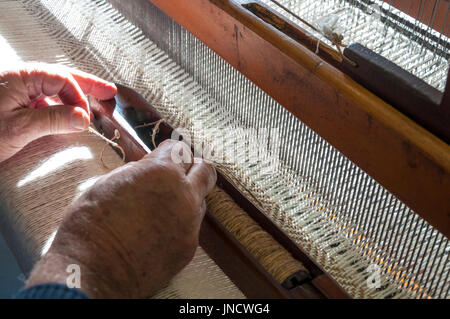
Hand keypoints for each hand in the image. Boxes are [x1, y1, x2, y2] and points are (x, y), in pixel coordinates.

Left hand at [0, 62, 116, 161]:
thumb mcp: (18, 128)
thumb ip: (53, 120)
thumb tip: (83, 117)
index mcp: (20, 77)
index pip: (61, 79)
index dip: (78, 97)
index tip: (86, 118)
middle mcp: (20, 79)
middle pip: (61, 77)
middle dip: (87, 84)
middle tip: (109, 92)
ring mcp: (17, 91)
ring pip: (54, 87)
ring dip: (76, 94)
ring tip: (96, 100)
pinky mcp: (14, 103)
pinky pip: (44, 99)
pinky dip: (61, 105)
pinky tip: (69, 114)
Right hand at [25, 140, 216, 297]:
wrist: (92, 273)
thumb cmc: (90, 227)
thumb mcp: (108, 183)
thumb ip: (138, 171)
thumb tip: (150, 168)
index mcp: (162, 173)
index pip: (179, 149)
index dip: (167, 152)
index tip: (161, 156)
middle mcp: (184, 196)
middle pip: (205, 170)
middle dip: (192, 167)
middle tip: (176, 173)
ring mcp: (190, 224)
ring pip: (199, 200)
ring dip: (185, 197)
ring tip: (161, 207)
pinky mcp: (189, 248)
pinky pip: (191, 227)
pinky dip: (179, 224)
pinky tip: (157, 231)